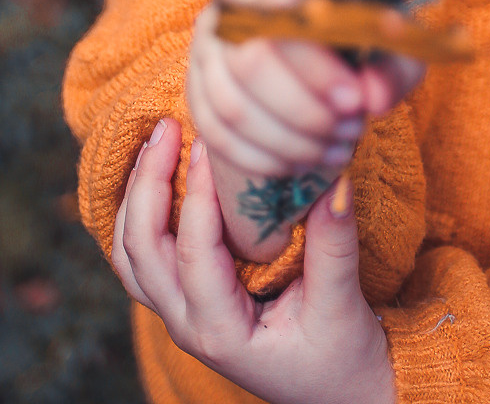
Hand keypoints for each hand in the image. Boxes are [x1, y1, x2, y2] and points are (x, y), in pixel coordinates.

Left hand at [112, 119, 395, 403]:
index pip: (193, 254)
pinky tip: (157, 176)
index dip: (196, 195)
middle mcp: (189, 325)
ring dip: (136, 197)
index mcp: (220, 330)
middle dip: (146, 185)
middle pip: (141, 252)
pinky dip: (141, 216)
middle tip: (167, 128)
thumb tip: (335, 178)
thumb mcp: (342, 304)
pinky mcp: (190, 302)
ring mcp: (183, 316)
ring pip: (131, 256)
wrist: (341, 393)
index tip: (207, 142)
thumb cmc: (341, 356)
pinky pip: (145, 259)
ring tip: (156, 143)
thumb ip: (334, 243)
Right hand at [187, 0, 422, 257]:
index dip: (315, 62)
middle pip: (250, 61)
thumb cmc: (363, 32)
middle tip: (353, 127)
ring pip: (232, 104)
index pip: (279, 5)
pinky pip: (216, 132)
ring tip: (339, 146)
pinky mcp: (197, 82)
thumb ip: (393, 65)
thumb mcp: (394, 42)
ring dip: (289, 141)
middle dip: (305, 111)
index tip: (355, 99)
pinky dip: (262, 158)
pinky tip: (304, 162)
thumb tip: (374, 100)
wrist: (325, 40)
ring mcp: (206, 41)